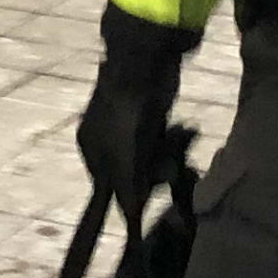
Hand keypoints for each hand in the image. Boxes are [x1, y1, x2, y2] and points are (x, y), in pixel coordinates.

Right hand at [78, 4, 199, 223]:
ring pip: (152, 156)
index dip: (132, 194)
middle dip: (155, 173)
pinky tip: (186, 133)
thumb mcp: (124, 156)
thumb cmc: (128, 112)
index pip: (110, 186)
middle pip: (134, 172)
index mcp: (91, 148)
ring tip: (181, 143)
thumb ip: (127, 187)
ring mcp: (128, 126)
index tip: (154, 194)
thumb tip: (130, 215)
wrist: (143, 62)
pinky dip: (175, 140)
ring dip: (169, 157)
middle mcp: (105, 139)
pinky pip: (163, 140)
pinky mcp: (151, 115)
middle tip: (173, 168)